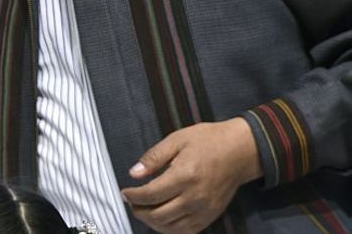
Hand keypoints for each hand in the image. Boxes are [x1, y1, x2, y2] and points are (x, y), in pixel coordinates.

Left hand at [121, 118, 261, 232]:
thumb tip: (134, 172)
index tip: (124, 192)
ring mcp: (204, 209)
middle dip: (139, 211)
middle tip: (131, 202)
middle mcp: (195, 197)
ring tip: (143, 210)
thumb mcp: (177, 139)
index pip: (151, 194)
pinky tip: (162, 219)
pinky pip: (187, 231)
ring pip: (171, 227)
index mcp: (184, 176)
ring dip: (152, 222)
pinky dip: (171, 229)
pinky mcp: (211, 215)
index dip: (133, 196)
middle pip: (158, 215)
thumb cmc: (209, 141)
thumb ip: (154, 157)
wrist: (240, 151)